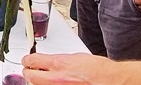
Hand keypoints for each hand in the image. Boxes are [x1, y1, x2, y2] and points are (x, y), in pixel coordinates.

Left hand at [22, 53, 140, 84]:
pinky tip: (54, 83)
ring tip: (41, 78)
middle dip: (28, 72)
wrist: (112, 81)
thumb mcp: (76, 57)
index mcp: (59, 64)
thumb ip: (60, 61)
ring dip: (39, 82)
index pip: (33, 61)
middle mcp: (57, 79)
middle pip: (30, 76)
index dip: (28, 60)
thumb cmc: (99, 70)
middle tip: (28, 69)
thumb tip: (50, 63)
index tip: (27, 60)